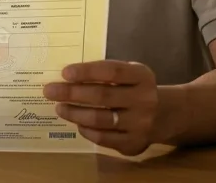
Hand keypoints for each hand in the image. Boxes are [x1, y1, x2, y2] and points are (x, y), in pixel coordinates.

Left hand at [43, 61, 159, 156]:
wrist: (165, 115)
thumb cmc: (136, 89)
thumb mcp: (130, 74)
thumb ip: (105, 72)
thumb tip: (67, 76)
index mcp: (142, 76)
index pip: (112, 71)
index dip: (87, 71)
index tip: (65, 72)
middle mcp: (144, 99)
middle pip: (103, 96)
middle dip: (72, 93)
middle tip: (50, 91)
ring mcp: (140, 123)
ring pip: (101, 119)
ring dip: (75, 113)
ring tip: (59, 108)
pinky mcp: (134, 143)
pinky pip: (104, 138)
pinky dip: (86, 130)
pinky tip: (77, 123)